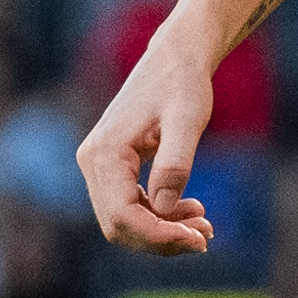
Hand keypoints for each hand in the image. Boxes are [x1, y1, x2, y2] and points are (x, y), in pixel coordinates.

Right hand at [77, 30, 217, 253]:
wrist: (175, 59)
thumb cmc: (183, 84)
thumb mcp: (187, 120)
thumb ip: (174, 163)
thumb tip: (162, 208)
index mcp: (104, 153)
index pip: (122, 215)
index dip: (159, 236)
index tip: (199, 239)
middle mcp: (92, 162)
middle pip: (119, 226)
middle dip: (162, 239)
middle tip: (206, 236)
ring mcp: (99, 167)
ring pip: (125, 221)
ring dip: (163, 231)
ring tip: (205, 226)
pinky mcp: (113, 169)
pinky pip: (132, 207)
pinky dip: (160, 217)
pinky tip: (192, 210)